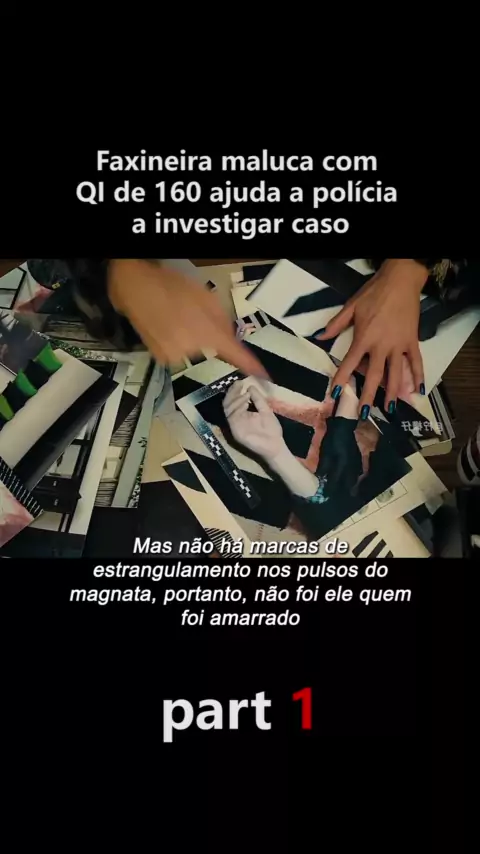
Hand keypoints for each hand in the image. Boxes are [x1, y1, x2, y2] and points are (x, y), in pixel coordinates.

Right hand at [107, 259, 266, 377]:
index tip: (265, 377)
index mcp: (208, 335)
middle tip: (201, 322)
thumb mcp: (207, 299)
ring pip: (197, 354)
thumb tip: (230, 339)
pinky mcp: (162, 359)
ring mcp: (175, 357)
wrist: (136, 289)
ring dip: (196, 343)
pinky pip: (180, 354)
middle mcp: (193, 351)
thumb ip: (223, 322)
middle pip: (214, 355)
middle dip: (214, 343)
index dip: (251, 367)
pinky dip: (181, 344)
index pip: (236, 356)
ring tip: (182, 320)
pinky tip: (172, 326)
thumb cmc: (174, 288)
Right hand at [223, 380, 284, 460]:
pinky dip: (236, 408)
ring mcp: (235, 425)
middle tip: (238, 385)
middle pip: (227, 403)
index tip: (240, 382)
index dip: (235, 390)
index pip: (234, 400)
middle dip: (232, 393)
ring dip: (235, 400)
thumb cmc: (272, 430)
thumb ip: (258, 399)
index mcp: (243, 414)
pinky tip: (244, 403)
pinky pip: (232, 418)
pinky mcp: (236, 431)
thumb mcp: (266, 410)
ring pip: (227, 409)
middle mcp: (236, 418)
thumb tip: (250, 386)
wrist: (275, 445)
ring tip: (245, 395)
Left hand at [317, 259, 427, 415]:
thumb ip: (336, 325)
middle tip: (363, 413)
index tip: (335, 394)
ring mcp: (399, 345)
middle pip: (374, 376)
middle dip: (367, 396)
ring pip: (396, 374)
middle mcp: (382, 345)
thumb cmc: (374, 293)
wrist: (401, 280)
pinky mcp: (412, 341)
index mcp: (364, 338)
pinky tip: (418, 390)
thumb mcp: (351, 306)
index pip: (350, 363)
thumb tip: (320, 336)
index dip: (341, 379)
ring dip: (392, 393)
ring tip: (388, 409)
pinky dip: (419, 376)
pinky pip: (416, 362)